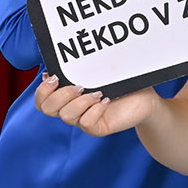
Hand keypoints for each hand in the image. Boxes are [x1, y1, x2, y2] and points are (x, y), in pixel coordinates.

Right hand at [33, 73, 158, 137]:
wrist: (145, 98)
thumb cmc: (121, 82)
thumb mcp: (100, 71)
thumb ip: (80, 67)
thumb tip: (61, 60)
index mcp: (67, 97)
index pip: (41, 101)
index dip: (42, 91)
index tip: (55, 77)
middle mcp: (71, 109)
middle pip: (47, 109)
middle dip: (59, 95)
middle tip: (79, 86)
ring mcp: (83, 120)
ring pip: (66, 116)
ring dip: (80, 102)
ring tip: (97, 93)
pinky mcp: (97, 128)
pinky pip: (86, 123)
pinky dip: (94, 110)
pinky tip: (106, 101)